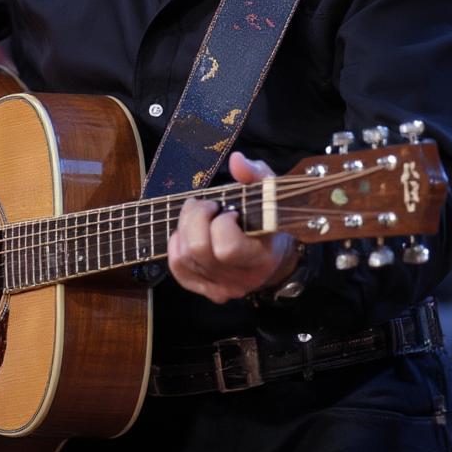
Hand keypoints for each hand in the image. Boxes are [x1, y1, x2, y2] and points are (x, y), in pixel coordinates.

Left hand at [167, 152, 297, 304]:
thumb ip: (255, 174)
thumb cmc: (269, 218)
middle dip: (196, 219)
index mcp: (261, 258)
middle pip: (198, 250)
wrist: (274, 254)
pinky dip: (177, 245)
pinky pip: (178, 268)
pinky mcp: (206, 289)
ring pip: (184, 257)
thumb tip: (236, 161)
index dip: (221, 223)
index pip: (227, 248)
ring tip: (199, 214)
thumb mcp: (268, 191)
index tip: (229, 210)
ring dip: (184, 227)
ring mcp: (222, 288)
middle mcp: (241, 279)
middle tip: (208, 206)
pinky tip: (188, 232)